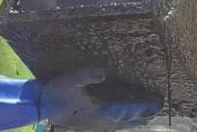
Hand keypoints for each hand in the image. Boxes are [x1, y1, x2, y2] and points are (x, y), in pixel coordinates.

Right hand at [40, 68, 160, 130]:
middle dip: (141, 115)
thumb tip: (103, 72)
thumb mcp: (70, 80)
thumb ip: (86, 75)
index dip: (142, 107)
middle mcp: (100, 122)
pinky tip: (118, 121)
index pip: (126, 110)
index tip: (156, 104)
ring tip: (143, 118)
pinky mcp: (87, 125)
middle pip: (126, 120)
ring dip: (132, 120)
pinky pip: (109, 125)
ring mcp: (94, 125)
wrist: (40, 108)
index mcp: (100, 112)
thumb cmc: (55, 94)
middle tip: (155, 111)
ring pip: (118, 125)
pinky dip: (119, 122)